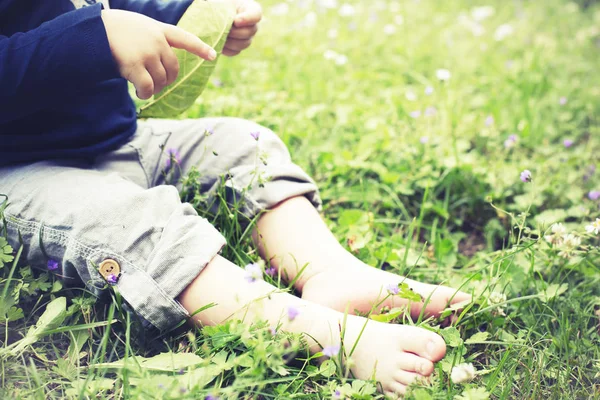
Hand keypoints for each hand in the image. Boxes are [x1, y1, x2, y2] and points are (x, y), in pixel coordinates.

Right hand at [101, 9, 216, 98]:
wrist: (92, 29)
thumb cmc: (113, 29)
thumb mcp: (138, 26)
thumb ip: (153, 38)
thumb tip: (161, 64)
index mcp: (159, 29)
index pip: (184, 38)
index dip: (200, 48)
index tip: (213, 56)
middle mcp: (157, 41)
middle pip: (173, 69)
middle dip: (167, 80)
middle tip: (156, 85)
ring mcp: (147, 53)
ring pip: (161, 80)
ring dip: (155, 89)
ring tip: (143, 89)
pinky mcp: (135, 65)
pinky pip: (148, 87)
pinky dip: (145, 94)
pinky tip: (139, 93)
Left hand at [223, 0, 261, 55]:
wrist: (212, 15)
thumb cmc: (218, 5)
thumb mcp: (223, 4)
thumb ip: (227, 10)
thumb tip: (230, 21)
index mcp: (250, 9)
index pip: (256, 15)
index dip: (247, 19)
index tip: (236, 21)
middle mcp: (251, 25)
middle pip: (250, 32)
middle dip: (235, 32)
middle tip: (223, 30)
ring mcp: (246, 37)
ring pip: (244, 44)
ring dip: (230, 41)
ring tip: (219, 36)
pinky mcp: (237, 47)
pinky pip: (235, 51)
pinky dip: (226, 49)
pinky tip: (218, 43)